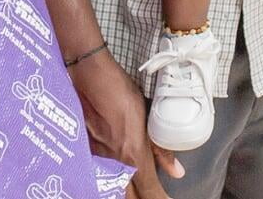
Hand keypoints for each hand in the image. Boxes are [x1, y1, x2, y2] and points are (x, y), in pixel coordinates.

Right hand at [70, 50, 181, 198]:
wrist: (89, 76)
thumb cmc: (119, 90)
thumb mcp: (148, 115)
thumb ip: (162, 148)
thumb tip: (176, 171)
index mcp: (133, 154)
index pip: (150, 191)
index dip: (160, 198)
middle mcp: (114, 162)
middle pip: (130, 196)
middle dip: (142, 198)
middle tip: (153, 195)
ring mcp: (98, 158)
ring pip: (113, 188)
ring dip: (127, 192)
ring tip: (136, 191)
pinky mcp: (86, 150)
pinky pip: (101, 174)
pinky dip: (111, 181)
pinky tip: (114, 178)